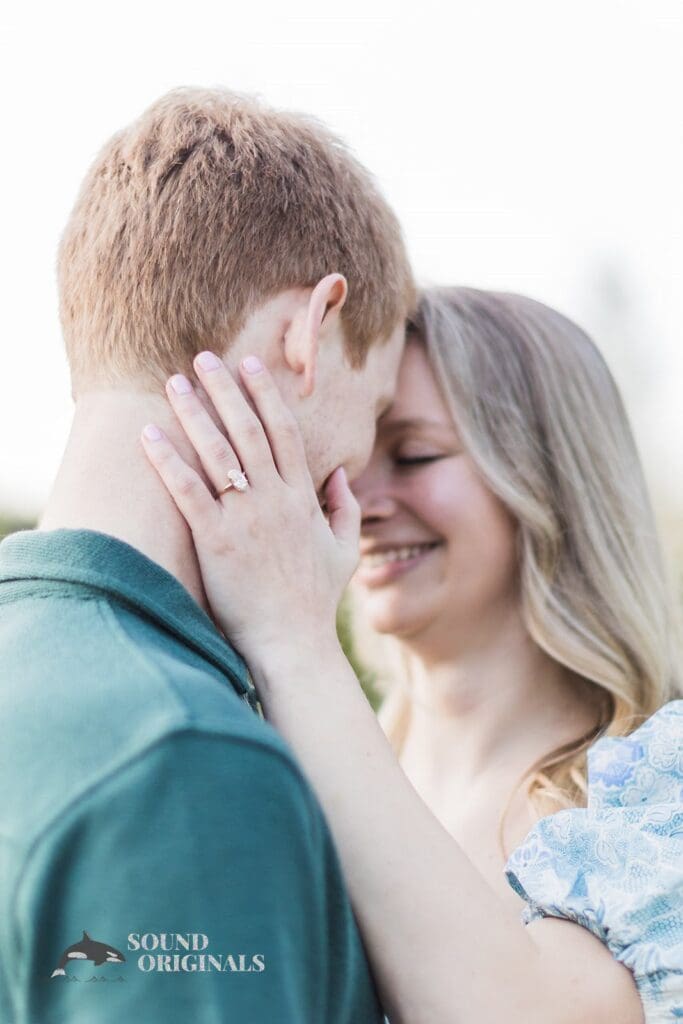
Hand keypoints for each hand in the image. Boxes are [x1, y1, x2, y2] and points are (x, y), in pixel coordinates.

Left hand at [140, 351, 359, 670]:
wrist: (293, 643)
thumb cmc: (315, 601)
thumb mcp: (344, 553)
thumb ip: (345, 511)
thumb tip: (341, 477)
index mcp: (302, 498)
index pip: (284, 432)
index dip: (265, 394)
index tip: (250, 365)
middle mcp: (274, 499)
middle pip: (248, 430)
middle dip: (225, 389)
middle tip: (204, 358)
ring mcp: (245, 519)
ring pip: (217, 451)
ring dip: (194, 412)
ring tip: (174, 382)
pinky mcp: (216, 541)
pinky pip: (188, 491)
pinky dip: (167, 460)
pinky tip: (148, 434)